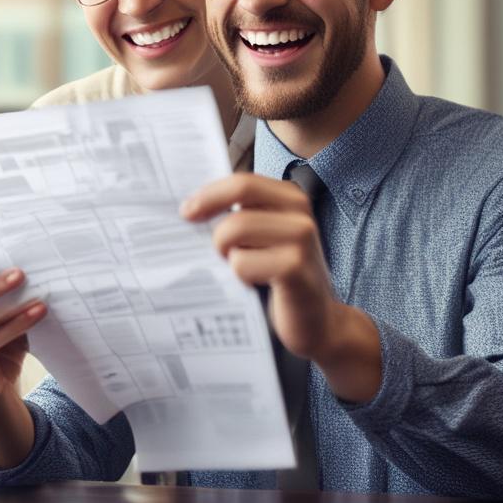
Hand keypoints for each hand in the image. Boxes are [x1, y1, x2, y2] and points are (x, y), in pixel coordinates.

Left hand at [181, 173, 381, 401]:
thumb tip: (190, 207)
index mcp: (290, 197)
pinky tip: (253, 285)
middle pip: (240, 192)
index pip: (243, 181)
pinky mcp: (295, 267)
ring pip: (235, 228)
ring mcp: (301, 237)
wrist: (316, 321)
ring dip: (224, 251)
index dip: (209, 192)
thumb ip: (240, 216)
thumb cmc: (279, 277)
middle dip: (209, 208)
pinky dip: (238, 276)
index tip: (185, 211)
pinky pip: (241, 262)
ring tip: (237, 267)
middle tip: (192, 229)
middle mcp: (299, 211)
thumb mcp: (263, 238)